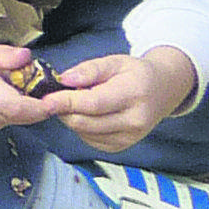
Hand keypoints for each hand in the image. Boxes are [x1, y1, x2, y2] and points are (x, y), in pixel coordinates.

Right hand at [0, 37, 63, 136]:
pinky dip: (11, 112)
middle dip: (36, 106)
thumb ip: (2, 55)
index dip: (39, 107)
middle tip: (40, 89)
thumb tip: (27, 57)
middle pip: (20, 116)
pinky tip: (3, 98)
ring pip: (14, 121)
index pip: (16, 107)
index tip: (55, 99)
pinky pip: (4, 123)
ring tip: (16, 89)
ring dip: (24, 109)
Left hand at [44, 46, 196, 153]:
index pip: (93, 103)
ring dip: (71, 118)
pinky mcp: (121, 147)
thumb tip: (64, 79)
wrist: (163, 91)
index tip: (45, 100)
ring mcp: (129, 137)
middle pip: (85, 123)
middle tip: (56, 96)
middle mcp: (134, 121)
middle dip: (64, 111)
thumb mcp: (115, 62)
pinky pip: (89, 140)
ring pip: (84, 133)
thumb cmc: (136, 74)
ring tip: (78, 101)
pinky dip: (81, 127)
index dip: (66, 102)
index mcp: (133, 95)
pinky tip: (88, 114)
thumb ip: (89, 70)